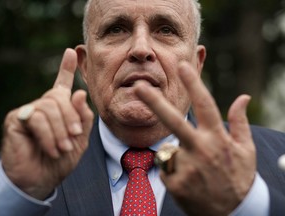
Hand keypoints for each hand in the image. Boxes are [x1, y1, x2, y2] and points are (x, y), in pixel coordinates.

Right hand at [1, 48, 93, 199]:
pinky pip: (36, 118)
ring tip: (63, 147)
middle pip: (58, 96)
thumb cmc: (61, 159)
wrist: (41, 180)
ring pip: (48, 107)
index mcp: (59, 110)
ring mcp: (29, 111)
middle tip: (75, 136)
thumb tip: (79, 93)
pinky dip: (49, 135)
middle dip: (71, 117)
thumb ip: (82, 118)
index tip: (72, 51)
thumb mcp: (80, 139)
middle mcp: (43, 106)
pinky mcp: (16, 120)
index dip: (66, 68)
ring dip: (60, 130)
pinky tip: (52, 149)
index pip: (62, 84)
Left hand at [134, 62, 255, 215]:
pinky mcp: (175, 183)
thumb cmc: (239, 177)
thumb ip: (240, 122)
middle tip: (139, 86)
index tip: (182, 66)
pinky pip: (165, 167)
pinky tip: (188, 181)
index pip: (205, 106)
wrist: (234, 213)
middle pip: (173, 121)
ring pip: (167, 149)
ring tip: (195, 171)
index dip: (193, 84)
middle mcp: (200, 150)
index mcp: (217, 139)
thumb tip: (243, 97)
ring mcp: (187, 168)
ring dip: (176, 155)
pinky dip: (173, 170)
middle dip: (154, 102)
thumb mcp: (246, 150)